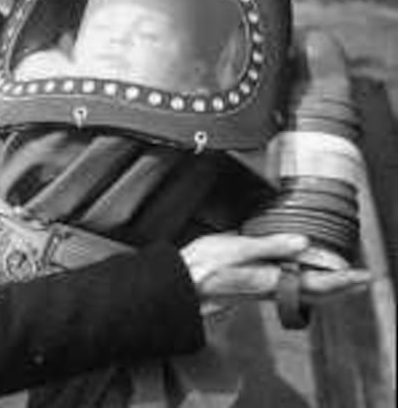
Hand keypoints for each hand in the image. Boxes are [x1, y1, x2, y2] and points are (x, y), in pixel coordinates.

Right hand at [180, 233, 370, 314]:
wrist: (176, 286)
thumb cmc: (199, 267)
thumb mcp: (232, 247)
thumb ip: (267, 245)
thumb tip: (303, 242)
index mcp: (267, 279)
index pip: (314, 283)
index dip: (339, 280)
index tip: (360, 275)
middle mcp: (267, 290)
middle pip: (312, 295)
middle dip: (339, 288)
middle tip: (361, 280)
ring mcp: (258, 293)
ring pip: (299, 295)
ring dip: (323, 288)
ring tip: (339, 280)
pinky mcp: (247, 291)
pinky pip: (284, 292)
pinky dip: (300, 287)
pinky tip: (297, 278)